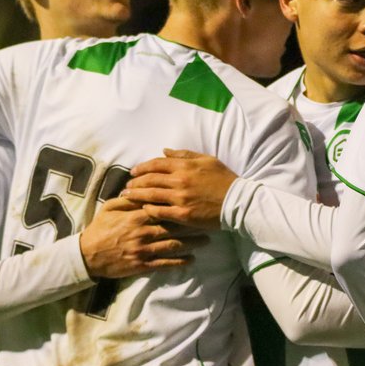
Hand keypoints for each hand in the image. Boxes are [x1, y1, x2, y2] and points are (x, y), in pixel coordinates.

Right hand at [78, 197, 207, 278]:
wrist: (87, 255)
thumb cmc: (100, 229)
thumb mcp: (110, 208)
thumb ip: (128, 199)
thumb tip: (141, 187)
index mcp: (137, 216)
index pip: (163, 208)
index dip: (180, 205)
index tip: (195, 202)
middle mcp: (143, 232)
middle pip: (174, 226)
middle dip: (192, 224)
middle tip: (208, 222)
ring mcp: (144, 250)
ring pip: (173, 245)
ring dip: (192, 243)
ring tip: (206, 240)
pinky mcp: (143, 265)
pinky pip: (165, 264)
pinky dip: (180, 262)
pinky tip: (192, 260)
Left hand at [122, 149, 236, 230]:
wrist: (238, 201)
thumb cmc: (224, 179)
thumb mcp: (207, 160)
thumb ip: (184, 155)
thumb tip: (164, 151)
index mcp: (185, 166)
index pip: (156, 164)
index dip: (142, 167)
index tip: (133, 172)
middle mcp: (180, 181)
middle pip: (149, 179)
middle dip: (135, 183)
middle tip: (126, 186)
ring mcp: (180, 198)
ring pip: (151, 195)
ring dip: (136, 196)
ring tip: (127, 197)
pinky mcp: (182, 214)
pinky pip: (159, 211)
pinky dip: (148, 209)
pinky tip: (143, 209)